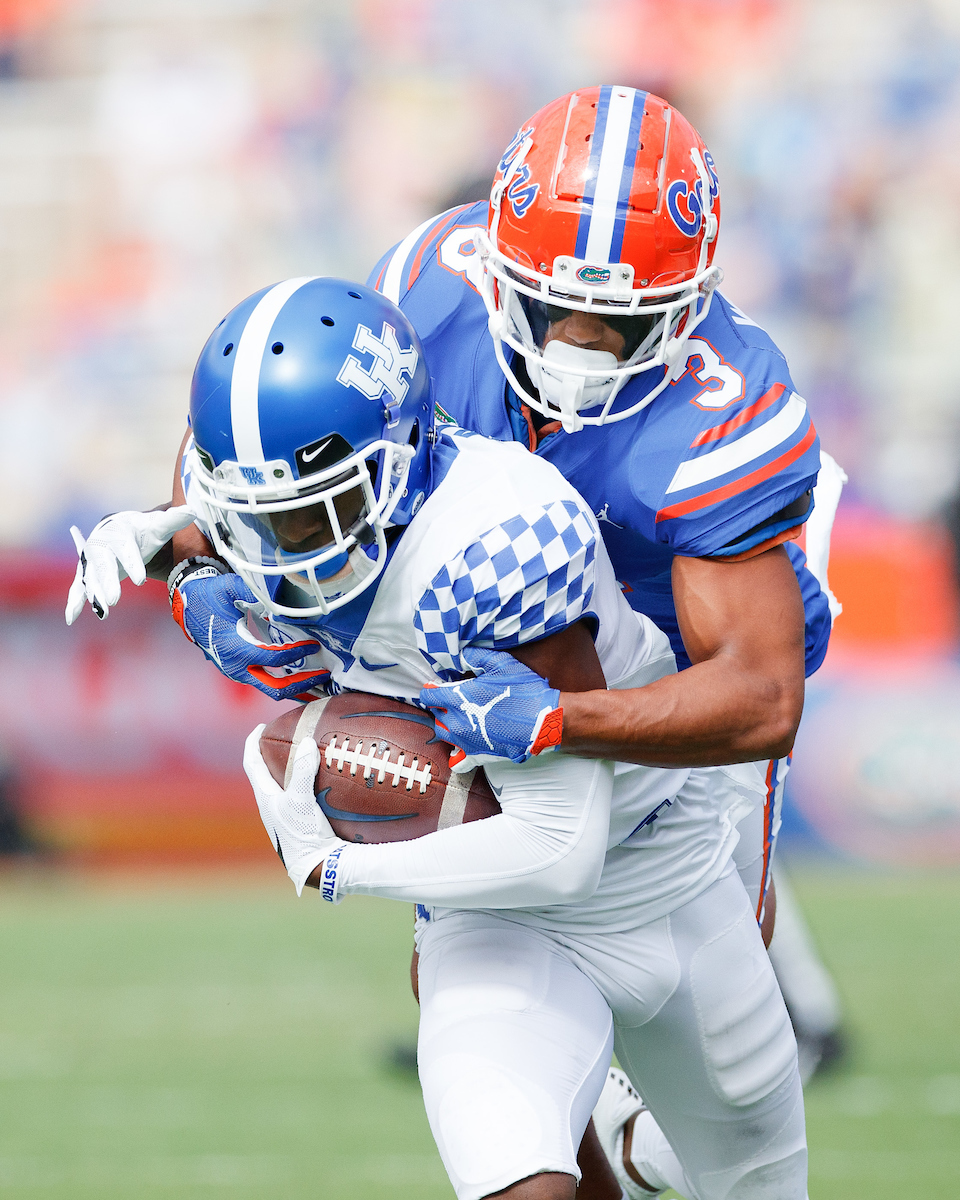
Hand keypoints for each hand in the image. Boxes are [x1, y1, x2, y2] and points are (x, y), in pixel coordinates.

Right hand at [65, 506, 196, 623]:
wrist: (119, 529)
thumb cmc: (142, 531)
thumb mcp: (157, 526)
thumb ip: (173, 520)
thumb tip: (191, 511)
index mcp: (119, 533)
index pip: (126, 549)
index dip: (132, 563)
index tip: (141, 580)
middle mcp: (101, 546)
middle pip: (104, 565)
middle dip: (108, 582)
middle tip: (114, 600)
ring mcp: (91, 561)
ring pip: (90, 578)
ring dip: (94, 594)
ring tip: (102, 611)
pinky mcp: (87, 574)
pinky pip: (78, 588)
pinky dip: (74, 602)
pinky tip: (72, 618)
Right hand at [172, 571, 330, 700]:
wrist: (187, 606)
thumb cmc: (208, 596)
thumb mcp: (229, 588)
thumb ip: (252, 592)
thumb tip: (279, 597)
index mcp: (233, 648)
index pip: (273, 658)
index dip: (297, 653)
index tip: (314, 646)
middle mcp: (235, 667)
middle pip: (275, 688)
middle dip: (302, 684)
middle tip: (324, 675)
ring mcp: (237, 672)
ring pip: (271, 690)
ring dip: (295, 687)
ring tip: (318, 681)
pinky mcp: (239, 671)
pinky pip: (266, 683)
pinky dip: (285, 682)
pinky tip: (301, 676)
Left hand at [244, 726, 345, 896]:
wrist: (318, 866)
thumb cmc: (302, 834)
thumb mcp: (300, 800)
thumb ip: (301, 771)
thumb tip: (305, 742)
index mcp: (265, 798)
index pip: (251, 764)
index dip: (252, 743)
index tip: (260, 726)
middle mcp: (273, 806)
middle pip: (266, 773)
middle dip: (272, 753)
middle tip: (285, 737)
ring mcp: (288, 815)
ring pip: (285, 785)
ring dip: (292, 768)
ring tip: (307, 754)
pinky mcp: (303, 822)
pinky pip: (302, 795)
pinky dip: (310, 782)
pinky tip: (327, 780)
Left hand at [419, 647, 562, 772]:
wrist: (543, 721)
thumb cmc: (524, 692)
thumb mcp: (501, 663)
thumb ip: (477, 657)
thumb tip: (463, 655)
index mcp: (458, 699)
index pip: (429, 696)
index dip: (432, 689)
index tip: (439, 687)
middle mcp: (456, 722)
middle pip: (435, 714)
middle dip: (442, 706)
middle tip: (456, 699)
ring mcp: (465, 741)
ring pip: (444, 733)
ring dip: (448, 724)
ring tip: (462, 717)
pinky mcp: (477, 754)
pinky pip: (457, 759)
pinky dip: (457, 752)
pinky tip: (465, 742)